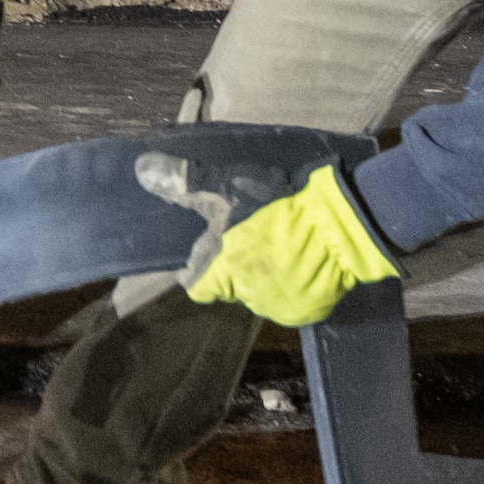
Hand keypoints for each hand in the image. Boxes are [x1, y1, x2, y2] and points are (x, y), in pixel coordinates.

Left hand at [133, 152, 398, 329]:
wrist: (341, 223)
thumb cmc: (280, 204)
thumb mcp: (229, 186)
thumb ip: (186, 184)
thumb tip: (142, 171)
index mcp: (223, 270)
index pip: (197, 285)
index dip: (200, 267)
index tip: (211, 249)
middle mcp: (247, 296)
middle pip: (230, 286)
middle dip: (235, 266)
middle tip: (250, 238)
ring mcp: (278, 307)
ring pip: (259, 293)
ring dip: (263, 275)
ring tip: (279, 246)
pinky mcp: (307, 311)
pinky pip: (290, 300)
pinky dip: (291, 285)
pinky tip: (301, 261)